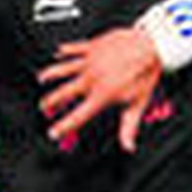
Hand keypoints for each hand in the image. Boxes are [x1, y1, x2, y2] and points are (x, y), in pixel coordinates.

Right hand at [37, 27, 163, 151]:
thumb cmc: (145, 73)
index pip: (77, 116)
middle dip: (50, 102)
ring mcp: (89, 62)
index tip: (53, 133)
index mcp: (101, 96)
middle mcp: (91, 79)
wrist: (149, 45)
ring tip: (42, 79)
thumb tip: (128, 146)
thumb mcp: (138, 104)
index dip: (63, 127)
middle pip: (62, 93)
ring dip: (49, 75)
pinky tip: (58, 52)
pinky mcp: (91, 46)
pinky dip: (64, 51)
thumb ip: (129, 127)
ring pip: (61, 69)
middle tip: (45, 108)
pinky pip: (73, 48)